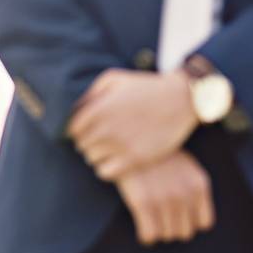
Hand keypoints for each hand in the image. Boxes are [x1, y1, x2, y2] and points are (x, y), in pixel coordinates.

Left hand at [68, 68, 196, 180]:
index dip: (77, 129)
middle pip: (81, 145)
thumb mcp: (114, 79)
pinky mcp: (134, 159)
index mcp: (99, 108)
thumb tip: (72, 110)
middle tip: (102, 137)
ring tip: (110, 147)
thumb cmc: (145, 88)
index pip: (71, 129)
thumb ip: (90, 94)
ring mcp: (121, 145)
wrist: (182, 99)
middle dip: (88, 141)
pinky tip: (115, 159)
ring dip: (97, 154)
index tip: (87, 128)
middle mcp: (107, 128)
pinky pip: (105, 173)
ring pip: (91, 159)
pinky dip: (106, 168)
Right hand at [115, 150, 214, 244]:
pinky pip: (149, 236)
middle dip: (172, 228)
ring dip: (158, 232)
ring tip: (150, 220)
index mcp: (199, 185)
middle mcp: (185, 195)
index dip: (189, 223)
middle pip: (184, 233)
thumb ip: (193, 188)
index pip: (204, 224)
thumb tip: (192, 216)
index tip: (178, 218)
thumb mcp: (186, 166)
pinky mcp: (144, 203)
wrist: (131, 136)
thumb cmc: (157, 154)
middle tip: (161, 219)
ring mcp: (165, 200)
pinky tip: (141, 226)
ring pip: (167, 236)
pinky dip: (145, 236)